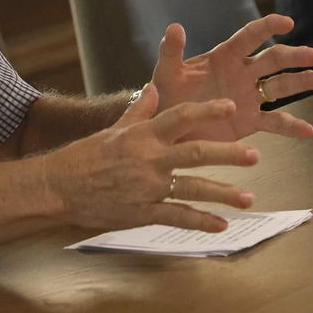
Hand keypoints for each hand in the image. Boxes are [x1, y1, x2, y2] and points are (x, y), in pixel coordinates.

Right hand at [43, 84, 259, 232]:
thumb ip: (138, 110)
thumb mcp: (113, 129)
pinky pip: (176, 217)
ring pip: (192, 188)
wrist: (58, 187)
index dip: (207, 110)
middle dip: (228, 154)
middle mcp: (148, 159)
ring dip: (223, 193)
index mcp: (142, 135)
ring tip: (248, 199)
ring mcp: (146, 188)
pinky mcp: (141, 213)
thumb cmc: (84, 156)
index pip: (179, 116)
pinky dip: (200, 221)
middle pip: (196, 153)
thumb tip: (153, 87)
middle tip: (255, 155)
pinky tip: (221, 225)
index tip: (231, 107)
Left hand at [150, 14, 312, 142]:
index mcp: (224, 56)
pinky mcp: (251, 122)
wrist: (168, 130)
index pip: (250, 36)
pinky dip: (292, 126)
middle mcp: (242, 73)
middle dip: (294, 56)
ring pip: (281, 86)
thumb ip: (171, 52)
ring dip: (302, 82)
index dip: (268, 27)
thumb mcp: (166, 73)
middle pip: (273, 60)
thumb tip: (174, 27)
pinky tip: (308, 131)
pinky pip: (275, 122)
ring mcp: (250, 97)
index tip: (287, 22)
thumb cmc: (167, 96)